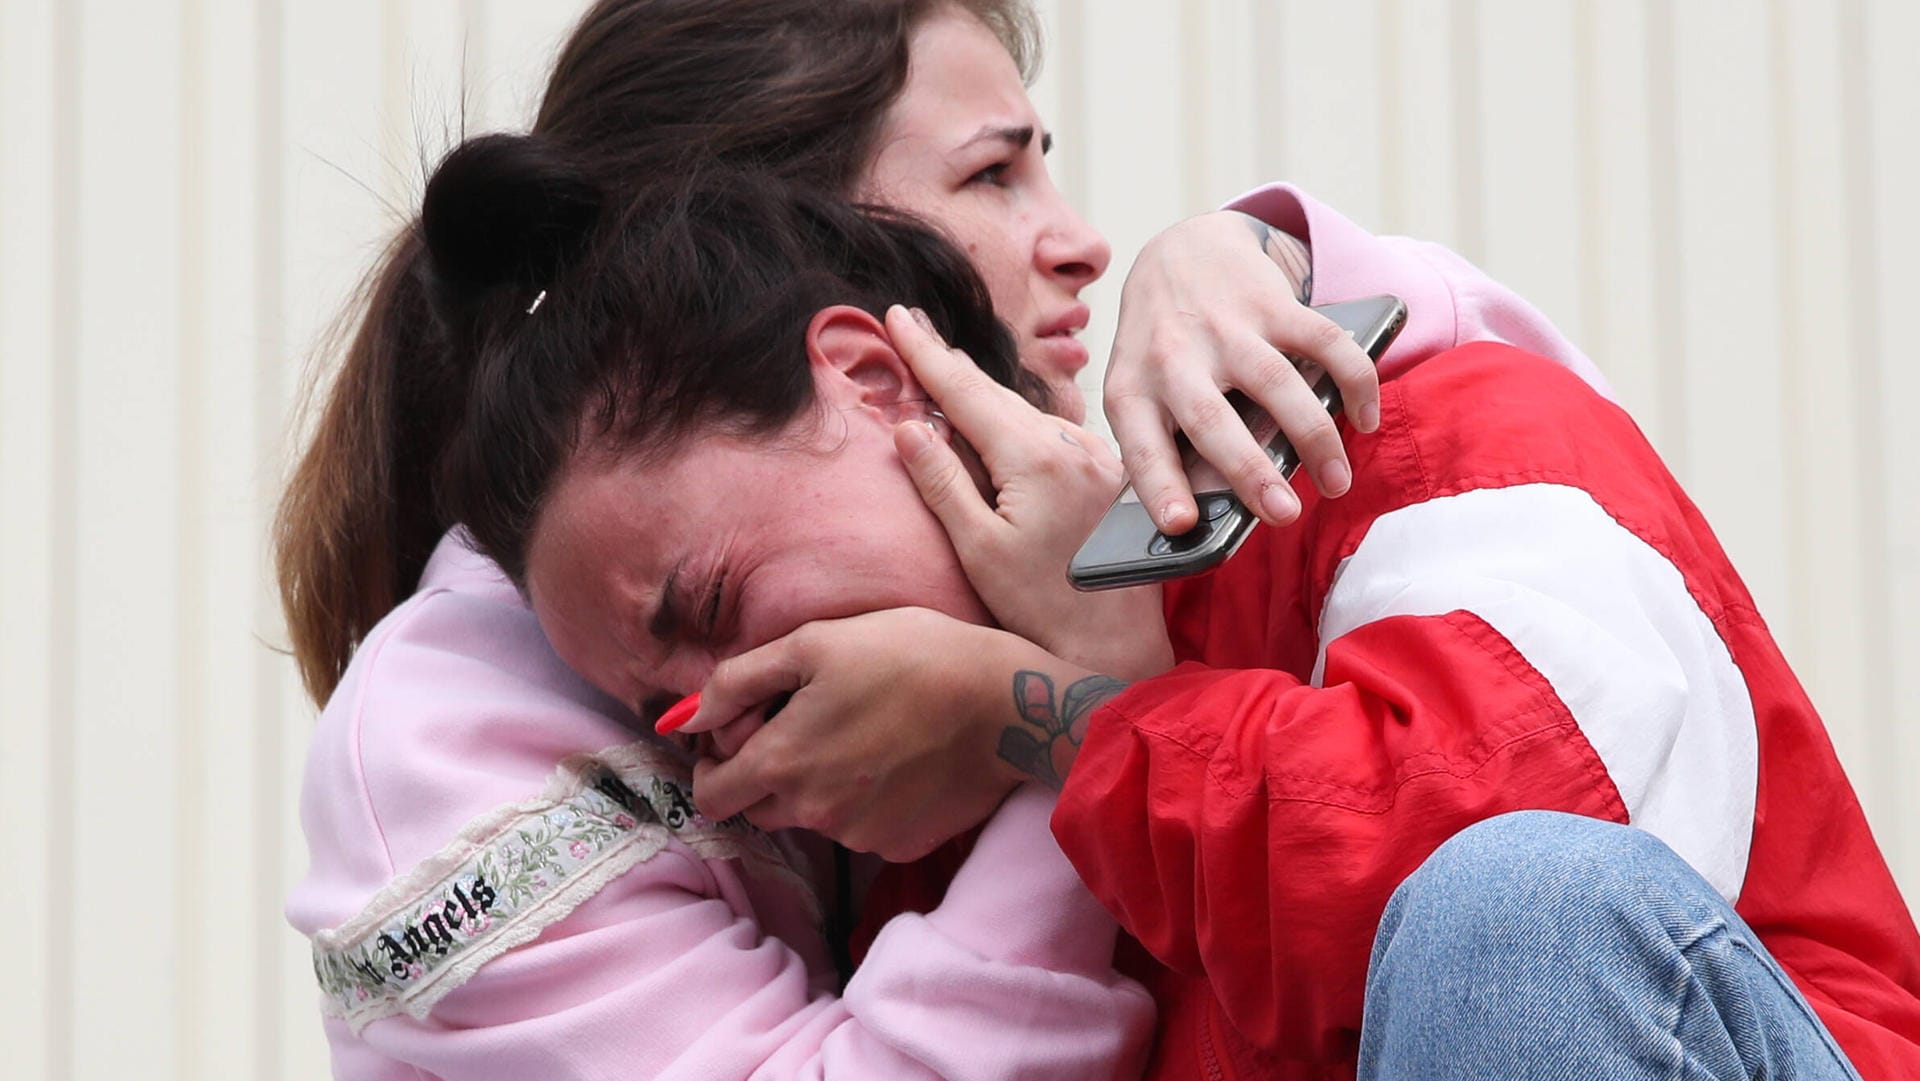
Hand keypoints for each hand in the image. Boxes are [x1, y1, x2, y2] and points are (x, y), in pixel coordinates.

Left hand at [676, 607, 1052, 860]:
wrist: (1005, 703)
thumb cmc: (909, 655)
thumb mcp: (814, 643)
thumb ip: (736, 682)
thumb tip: (682, 721)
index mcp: (779, 763)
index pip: (710, 795)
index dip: (717, 764)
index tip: (746, 734)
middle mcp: (811, 812)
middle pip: (758, 810)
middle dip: (767, 775)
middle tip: (808, 726)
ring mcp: (857, 836)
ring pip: (814, 818)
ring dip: (822, 786)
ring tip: (866, 732)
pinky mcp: (900, 846)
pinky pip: (864, 829)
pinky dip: (870, 801)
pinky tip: (900, 758)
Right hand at [885, 305, 1173, 680]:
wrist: (1116, 646)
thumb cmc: (1041, 609)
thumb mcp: (979, 550)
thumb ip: (943, 483)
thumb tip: (909, 426)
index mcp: (1035, 458)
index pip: (965, 392)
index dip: (926, 353)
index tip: (897, 316)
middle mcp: (1073, 444)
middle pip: (996, 393)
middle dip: (949, 363)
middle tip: (912, 326)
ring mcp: (1097, 455)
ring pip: (1025, 410)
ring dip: (983, 393)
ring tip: (944, 366)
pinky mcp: (1108, 472)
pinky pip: (1052, 431)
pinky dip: (1016, 420)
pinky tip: (996, 418)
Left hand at [1105, 209, 1380, 533]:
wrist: (1178, 250)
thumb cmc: (1159, 349)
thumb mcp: (1139, 390)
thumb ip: (1164, 441)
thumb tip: (1202, 515)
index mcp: (1131, 390)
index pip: (1140, 446)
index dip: (1158, 486)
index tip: (1180, 525)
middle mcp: (1171, 357)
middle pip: (1210, 419)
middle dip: (1250, 471)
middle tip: (1284, 515)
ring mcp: (1222, 326)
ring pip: (1275, 384)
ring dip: (1314, 438)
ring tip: (1337, 483)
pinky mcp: (1270, 302)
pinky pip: (1322, 342)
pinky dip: (1354, 380)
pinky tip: (1365, 418)